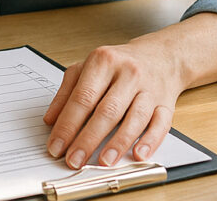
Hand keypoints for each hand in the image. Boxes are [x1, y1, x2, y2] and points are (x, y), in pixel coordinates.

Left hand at [41, 39, 181, 169]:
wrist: (159, 55)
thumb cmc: (118, 64)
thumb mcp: (86, 68)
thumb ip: (66, 92)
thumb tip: (50, 120)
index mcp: (103, 61)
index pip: (82, 97)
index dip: (67, 125)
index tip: (57, 146)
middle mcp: (128, 73)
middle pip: (107, 110)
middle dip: (88, 139)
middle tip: (75, 160)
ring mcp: (149, 89)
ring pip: (134, 119)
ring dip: (118, 143)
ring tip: (103, 162)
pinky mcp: (166, 103)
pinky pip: (161, 124)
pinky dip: (150, 141)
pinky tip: (139, 155)